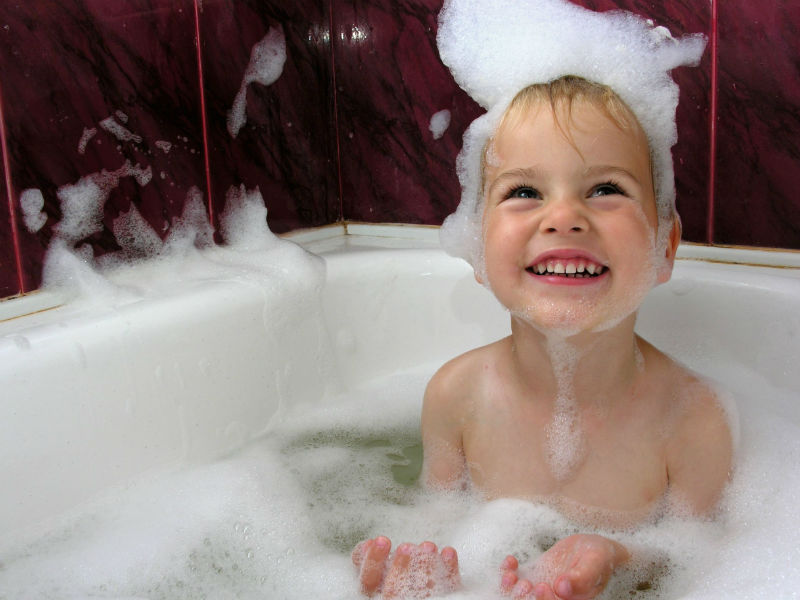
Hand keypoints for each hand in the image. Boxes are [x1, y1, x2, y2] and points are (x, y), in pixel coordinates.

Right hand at [352, 536, 460, 597]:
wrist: (420, 593)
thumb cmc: (397, 582)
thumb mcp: (379, 575)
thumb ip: (377, 564)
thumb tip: (370, 544)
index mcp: (375, 593)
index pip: (368, 582)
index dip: (372, 561)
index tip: (378, 539)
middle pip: (392, 590)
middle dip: (399, 566)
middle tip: (406, 547)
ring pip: (418, 592)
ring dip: (424, 567)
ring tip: (428, 546)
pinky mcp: (440, 599)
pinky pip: (446, 591)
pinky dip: (448, 571)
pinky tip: (448, 552)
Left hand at [499, 534, 628, 599]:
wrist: (593, 547)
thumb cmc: (600, 556)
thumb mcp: (595, 562)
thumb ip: (582, 576)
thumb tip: (562, 588)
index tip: (543, 586)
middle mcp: (555, 598)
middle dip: (522, 598)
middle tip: (525, 583)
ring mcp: (542, 587)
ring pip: (520, 595)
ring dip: (509, 587)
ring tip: (510, 574)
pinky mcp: (534, 575)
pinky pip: (516, 578)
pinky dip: (507, 571)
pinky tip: (511, 561)